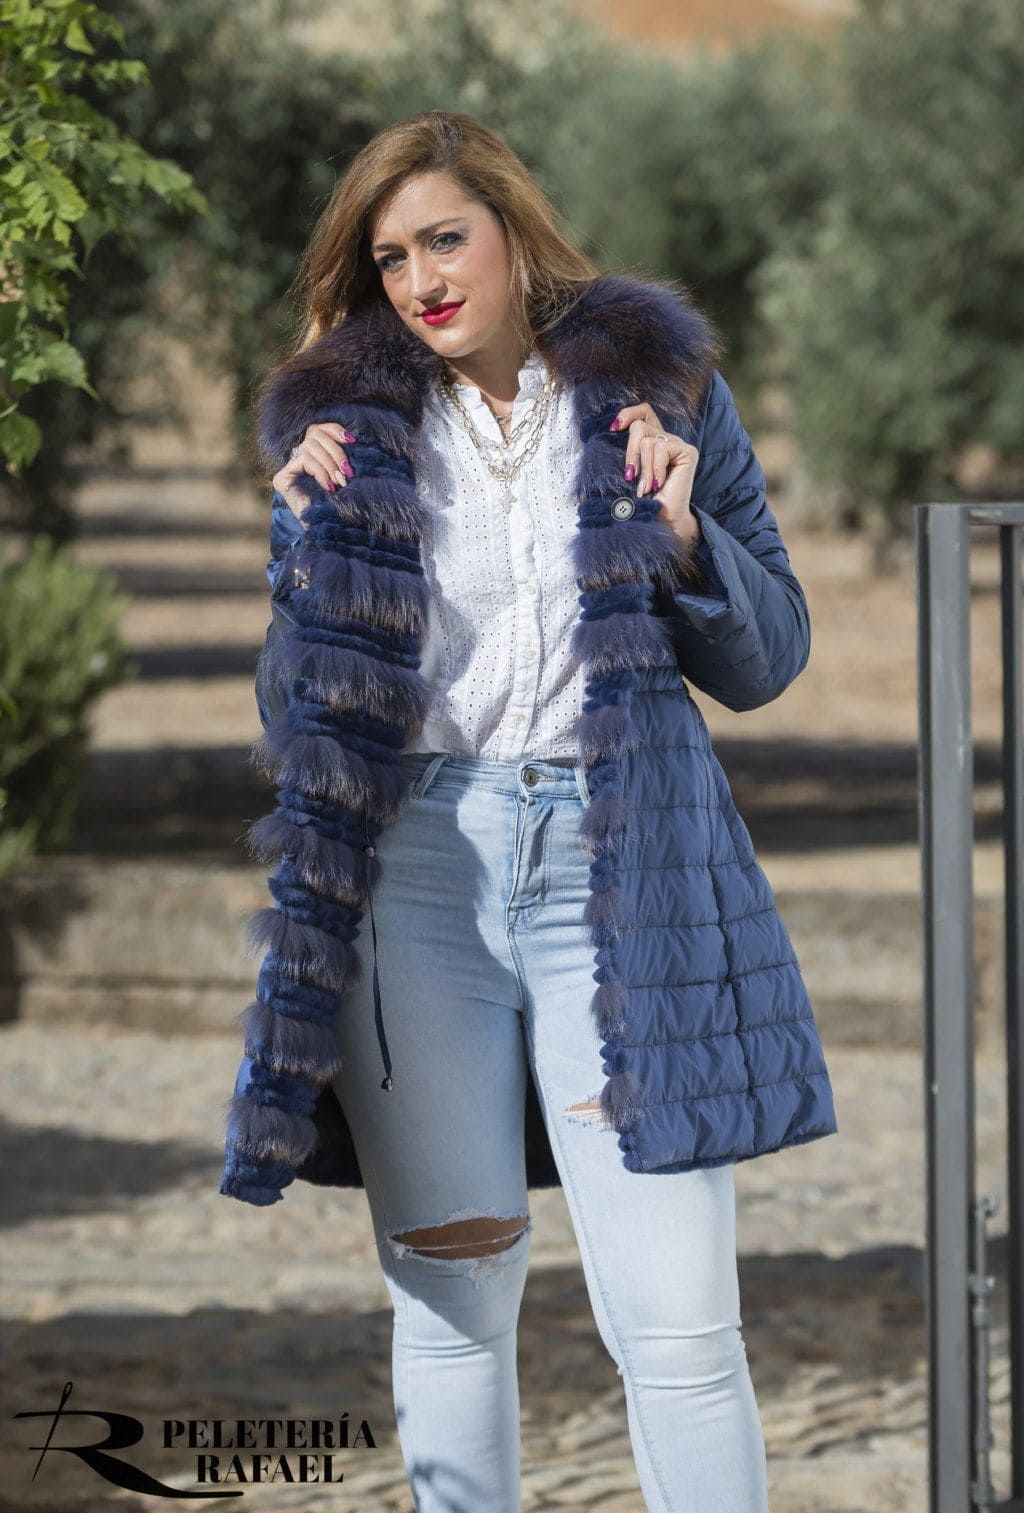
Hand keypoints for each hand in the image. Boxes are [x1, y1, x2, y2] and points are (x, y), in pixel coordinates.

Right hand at [271, 421, 355, 511]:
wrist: (327, 530)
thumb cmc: (339, 505)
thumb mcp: (343, 474)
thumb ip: (341, 456)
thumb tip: (351, 436)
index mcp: (312, 455)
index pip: (319, 429)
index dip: (334, 430)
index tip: (352, 440)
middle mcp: (297, 459)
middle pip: (315, 435)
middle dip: (336, 453)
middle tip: (347, 473)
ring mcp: (288, 469)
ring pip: (310, 446)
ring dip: (329, 464)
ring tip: (340, 482)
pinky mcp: (281, 477)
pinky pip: (305, 460)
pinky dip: (320, 472)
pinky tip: (328, 487)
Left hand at [611, 403, 700, 549]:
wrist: (662, 519)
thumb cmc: (644, 501)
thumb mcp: (629, 472)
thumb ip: (625, 452)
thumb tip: (611, 431)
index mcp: (652, 441)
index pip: (643, 412)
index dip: (628, 414)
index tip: (613, 428)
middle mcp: (666, 439)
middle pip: (640, 427)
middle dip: (630, 453)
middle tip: (630, 476)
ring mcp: (677, 444)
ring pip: (648, 441)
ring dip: (644, 469)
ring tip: (646, 487)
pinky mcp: (687, 451)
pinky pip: (662, 449)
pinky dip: (656, 469)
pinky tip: (658, 484)